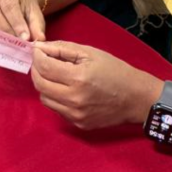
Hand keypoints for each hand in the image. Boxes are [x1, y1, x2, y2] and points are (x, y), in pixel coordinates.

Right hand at [0, 0, 46, 40]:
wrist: (16, 2)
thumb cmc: (24, 7)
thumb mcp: (34, 14)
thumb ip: (37, 26)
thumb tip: (39, 38)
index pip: (10, 6)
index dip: (16, 23)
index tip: (24, 38)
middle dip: (5, 30)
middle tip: (16, 43)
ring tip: (7, 44)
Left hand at [31, 41, 156, 129]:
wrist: (136, 97)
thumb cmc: (115, 70)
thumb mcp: (90, 53)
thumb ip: (62, 49)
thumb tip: (40, 47)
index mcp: (78, 78)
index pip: (44, 67)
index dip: (37, 56)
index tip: (38, 50)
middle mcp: (74, 99)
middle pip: (39, 84)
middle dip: (36, 70)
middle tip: (41, 61)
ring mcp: (75, 115)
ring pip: (44, 99)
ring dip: (44, 85)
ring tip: (54, 75)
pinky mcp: (78, 124)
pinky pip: (56, 109)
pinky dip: (55, 97)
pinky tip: (65, 89)